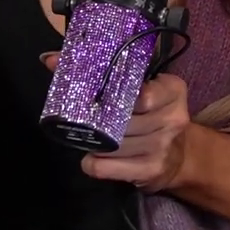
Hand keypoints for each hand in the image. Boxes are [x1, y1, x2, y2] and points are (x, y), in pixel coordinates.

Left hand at [43, 52, 192, 191]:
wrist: (179, 156)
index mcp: (172, 90)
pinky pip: (105, 167)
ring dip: (94, 142)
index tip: (98, 94)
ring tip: (94, 136)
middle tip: (87, 117)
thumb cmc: (152, 113)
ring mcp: (162, 146)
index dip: (113, 94)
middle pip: (120, 119)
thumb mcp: (141, 87)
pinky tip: (96, 156)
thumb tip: (49, 59)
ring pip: (110, 144)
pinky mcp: (150, 170)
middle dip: (98, 120)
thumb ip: (102, 71)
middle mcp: (172, 117)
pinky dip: (93, 162)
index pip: (141, 93)